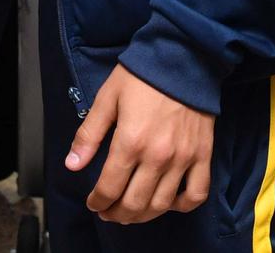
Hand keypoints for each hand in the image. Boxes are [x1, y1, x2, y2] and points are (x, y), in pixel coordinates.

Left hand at [64, 64, 214, 223]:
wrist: (183, 57)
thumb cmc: (142, 75)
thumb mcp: (107, 99)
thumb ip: (89, 135)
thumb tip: (72, 165)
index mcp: (130, 142)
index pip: (109, 188)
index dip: (97, 201)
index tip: (93, 203)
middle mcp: (157, 156)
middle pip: (134, 203)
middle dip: (116, 213)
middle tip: (108, 212)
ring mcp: (182, 159)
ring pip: (162, 205)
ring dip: (143, 216)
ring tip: (131, 212)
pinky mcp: (202, 155)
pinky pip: (196, 193)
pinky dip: (182, 205)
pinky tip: (168, 203)